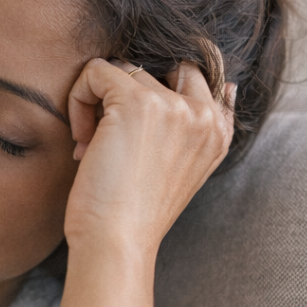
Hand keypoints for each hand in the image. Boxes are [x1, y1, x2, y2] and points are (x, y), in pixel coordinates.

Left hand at [63, 57, 234, 256]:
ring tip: (91, 146)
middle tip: (109, 134)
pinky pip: (96, 71)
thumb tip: (229, 85)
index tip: (134, 130)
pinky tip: (80, 141)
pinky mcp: (137, 102)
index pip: (203, 74)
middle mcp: (203, 115)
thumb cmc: (136, 215)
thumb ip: (199, 129)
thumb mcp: (184, 171)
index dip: (160, 90)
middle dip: (132, 90)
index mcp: (218, 131)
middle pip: (166, 64)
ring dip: (98, 103)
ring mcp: (174, 106)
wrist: (117, 242)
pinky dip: (78, 98)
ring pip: (125, 68)